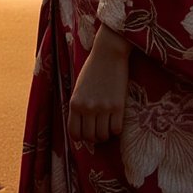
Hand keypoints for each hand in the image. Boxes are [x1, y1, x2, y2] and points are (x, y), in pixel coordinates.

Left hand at [68, 27, 131, 143]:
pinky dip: (116, 130)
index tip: (86, 134)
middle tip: (99, 132)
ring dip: (106, 135)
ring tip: (107, 127)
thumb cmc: (92, 69)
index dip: (80, 137)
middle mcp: (87, 108)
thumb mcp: (78, 87)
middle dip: (94, 138)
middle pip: (90, 137)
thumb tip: (82, 124)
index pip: (74, 132)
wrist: (108, 53)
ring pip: (103, 135)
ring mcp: (103, 108)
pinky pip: (117, 129)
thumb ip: (79, 105)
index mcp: (74, 103)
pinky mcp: (118, 106)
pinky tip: (116, 122)